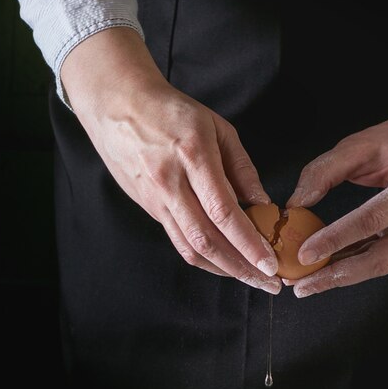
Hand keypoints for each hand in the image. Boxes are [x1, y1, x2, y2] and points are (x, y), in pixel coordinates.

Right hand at [61, 27, 280, 293]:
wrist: (117, 105)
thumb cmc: (171, 110)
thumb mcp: (218, 127)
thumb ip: (242, 168)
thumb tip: (264, 204)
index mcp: (193, 155)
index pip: (224, 211)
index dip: (249, 243)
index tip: (271, 263)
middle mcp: (171, 182)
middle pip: (207, 239)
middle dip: (241, 267)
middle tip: (269, 283)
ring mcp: (156, 199)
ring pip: (190, 247)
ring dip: (224, 270)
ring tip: (252, 279)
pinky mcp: (149, 208)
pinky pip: (178, 241)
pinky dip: (204, 258)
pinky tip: (224, 264)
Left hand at [285, 88, 387, 297]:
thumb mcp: (361, 144)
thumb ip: (324, 171)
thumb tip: (296, 203)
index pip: (370, 220)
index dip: (335, 240)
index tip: (304, 254)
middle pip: (380, 259)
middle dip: (336, 276)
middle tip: (302, 286)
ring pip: (382, 264)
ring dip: (343, 275)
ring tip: (309, 282)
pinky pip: (386, 256)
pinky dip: (356, 264)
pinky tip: (330, 268)